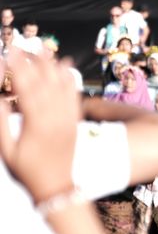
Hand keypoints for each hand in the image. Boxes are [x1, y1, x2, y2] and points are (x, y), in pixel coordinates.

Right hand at [0, 49, 81, 202]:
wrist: (57, 188)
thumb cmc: (27, 172)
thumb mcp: (7, 151)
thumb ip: (1, 123)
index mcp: (37, 126)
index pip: (27, 90)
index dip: (18, 69)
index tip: (10, 52)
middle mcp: (55, 121)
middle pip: (45, 85)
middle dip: (34, 63)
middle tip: (25, 45)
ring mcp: (67, 123)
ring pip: (62, 90)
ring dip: (54, 67)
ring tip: (46, 50)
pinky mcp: (75, 125)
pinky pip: (75, 99)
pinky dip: (71, 82)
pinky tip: (68, 68)